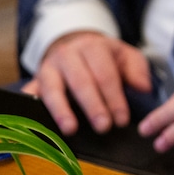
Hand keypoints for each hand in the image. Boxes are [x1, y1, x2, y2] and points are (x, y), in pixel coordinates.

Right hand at [22, 31, 150, 134]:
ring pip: (53, 88)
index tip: (122, 119)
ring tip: (70, 129)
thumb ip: (137, 70)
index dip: (114, 98)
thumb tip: (143, 88)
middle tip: (103, 127)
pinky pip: (30, 93)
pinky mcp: (34, 81)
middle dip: (93, 106)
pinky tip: (33, 121)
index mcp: (93, 47)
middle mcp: (67, 55)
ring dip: (61, 110)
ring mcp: (48, 67)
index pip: (105, 75)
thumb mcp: (126, 56)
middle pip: (81, 82)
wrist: (76, 45)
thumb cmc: (105, 57)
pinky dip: (30, 106)